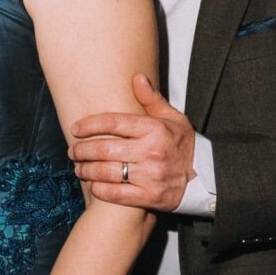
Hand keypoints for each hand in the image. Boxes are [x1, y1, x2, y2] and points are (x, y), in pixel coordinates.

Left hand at [68, 73, 194, 210]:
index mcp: (155, 129)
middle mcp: (152, 152)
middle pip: (105, 149)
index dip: (90, 125)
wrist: (203, 178)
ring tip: (78, 167)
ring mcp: (151, 176)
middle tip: (72, 151)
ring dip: (86, 170)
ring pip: (106, 172)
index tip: (76, 128)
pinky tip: (92, 184)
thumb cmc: (181, 144)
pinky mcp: (150, 197)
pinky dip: (99, 189)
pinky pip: (116, 194)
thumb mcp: (173, 118)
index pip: (114, 122)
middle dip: (82, 150)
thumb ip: (151, 100)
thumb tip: (136, 77)